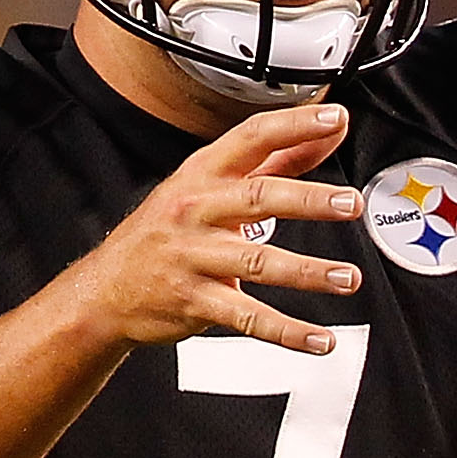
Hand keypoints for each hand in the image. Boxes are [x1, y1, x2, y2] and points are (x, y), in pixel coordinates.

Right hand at [59, 103, 364, 354]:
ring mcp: (194, 257)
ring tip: (347, 278)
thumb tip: (326, 135)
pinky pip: (248, 317)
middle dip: (309, 200)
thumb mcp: (207, 186)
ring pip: (258, 262)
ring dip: (308, 272)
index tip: (335, 118)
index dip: (295, 125)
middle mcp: (197, 210)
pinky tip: (318, 339)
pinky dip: (286, 332)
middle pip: (258, 197)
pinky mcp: (195, 301)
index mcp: (202, 175)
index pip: (252, 138)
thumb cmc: (166, 231)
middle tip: (350, 204)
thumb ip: (273, 161)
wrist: (106, 289)